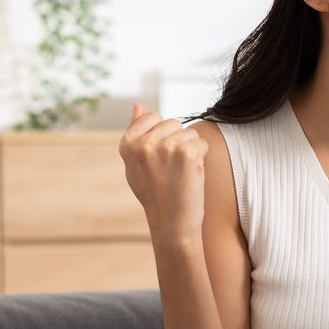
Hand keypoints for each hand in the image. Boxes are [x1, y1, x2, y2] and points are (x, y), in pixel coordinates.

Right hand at [118, 101, 208, 238]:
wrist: (172, 224)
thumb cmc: (156, 194)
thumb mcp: (137, 163)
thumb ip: (137, 133)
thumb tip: (137, 103)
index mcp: (127, 144)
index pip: (152, 116)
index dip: (162, 135)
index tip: (159, 158)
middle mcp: (143, 143)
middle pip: (173, 123)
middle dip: (178, 141)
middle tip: (171, 169)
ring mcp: (164, 146)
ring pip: (190, 133)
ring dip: (191, 151)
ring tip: (180, 174)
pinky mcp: (186, 152)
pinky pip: (202, 143)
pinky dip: (202, 158)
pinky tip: (191, 175)